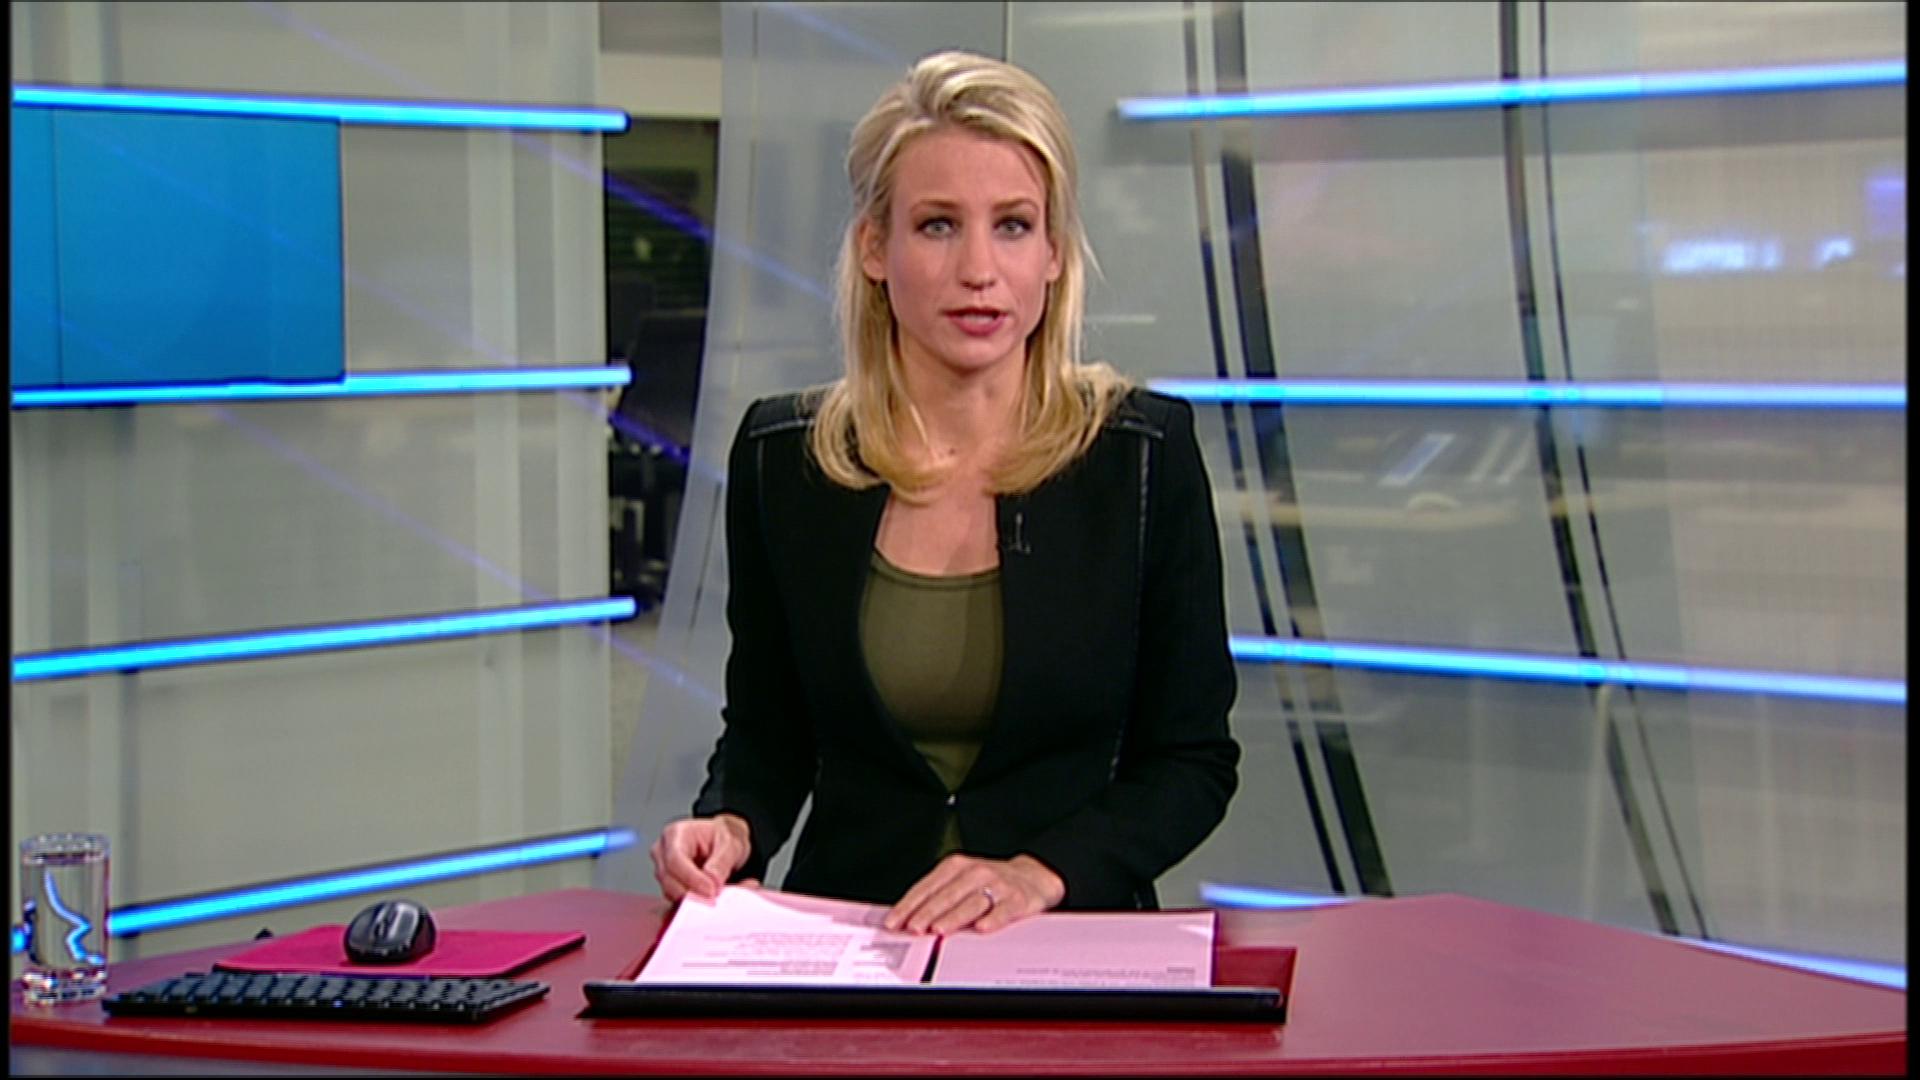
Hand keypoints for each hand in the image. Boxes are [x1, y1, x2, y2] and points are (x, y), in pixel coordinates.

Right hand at [649, 814, 752, 901]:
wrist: (721, 843)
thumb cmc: (722, 838)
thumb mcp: (730, 844)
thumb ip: (722, 861)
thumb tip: (713, 880)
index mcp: (676, 833)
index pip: (675, 859)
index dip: (691, 878)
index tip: (710, 890)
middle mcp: (662, 850)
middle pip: (667, 877)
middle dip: (690, 892)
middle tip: (713, 901)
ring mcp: (661, 867)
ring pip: (668, 890)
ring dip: (689, 899)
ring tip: (711, 900)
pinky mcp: (666, 883)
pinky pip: (672, 898)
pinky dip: (687, 902)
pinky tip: (703, 902)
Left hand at [883, 853, 1065, 934]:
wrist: (1032, 876)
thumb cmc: (989, 883)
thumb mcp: (960, 881)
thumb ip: (937, 897)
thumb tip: (906, 919)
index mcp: (956, 866)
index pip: (927, 887)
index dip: (909, 905)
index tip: (894, 921)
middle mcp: (975, 872)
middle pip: (947, 895)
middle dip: (928, 913)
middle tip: (913, 928)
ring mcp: (997, 885)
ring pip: (972, 902)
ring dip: (954, 917)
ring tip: (939, 930)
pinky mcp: (1017, 898)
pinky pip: (1004, 910)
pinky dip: (993, 919)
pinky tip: (982, 928)